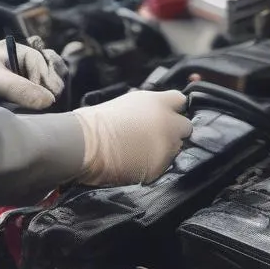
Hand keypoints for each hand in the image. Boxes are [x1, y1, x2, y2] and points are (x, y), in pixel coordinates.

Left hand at [0, 37, 67, 109]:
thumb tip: (48, 101)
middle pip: (51, 73)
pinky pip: (39, 95)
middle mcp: (27, 62)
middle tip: (47, 104)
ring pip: (47, 85)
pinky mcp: (23, 89)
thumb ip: (19, 88)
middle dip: (50, 88)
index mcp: (22, 51)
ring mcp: (26, 76)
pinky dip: (40, 102)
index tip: (47, 98)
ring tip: (44, 109)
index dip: (46, 80)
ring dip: (47, 96)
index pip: (45, 63)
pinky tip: (38, 110)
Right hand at [73, 90, 192, 184]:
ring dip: (164, 149)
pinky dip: (152, 166)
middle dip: (173, 131)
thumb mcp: (126, 103)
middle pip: (185, 127)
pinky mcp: (160, 167)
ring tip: (140, 150)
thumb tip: (153, 114)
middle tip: (155, 135)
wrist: (84, 145)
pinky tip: (135, 162)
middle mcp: (168, 123)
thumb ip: (148, 107)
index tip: (167, 114)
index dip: (173, 109)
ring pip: (176, 148)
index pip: (181, 100)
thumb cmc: (96, 122)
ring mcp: (166, 147)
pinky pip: (163, 166)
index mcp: (158, 102)